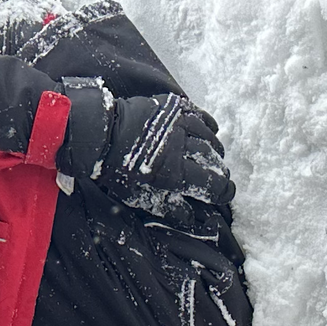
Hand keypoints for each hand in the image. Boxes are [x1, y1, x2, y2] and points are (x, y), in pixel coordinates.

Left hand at [62, 83, 233, 233]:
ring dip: (215, 149)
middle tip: (218, 178)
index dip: (223, 191)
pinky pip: (199, 115)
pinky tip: (211, 132)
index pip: (212, 183)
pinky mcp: (172, 107)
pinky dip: (208, 126)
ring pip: (209, 136)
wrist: (99, 135)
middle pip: (213, 160)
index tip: (226, 194)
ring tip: (215, 157)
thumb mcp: (139, 197)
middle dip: (219, 171)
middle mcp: (181, 145)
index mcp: (174, 171)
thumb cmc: (116, 171)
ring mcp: (177, 123)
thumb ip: (168, 207)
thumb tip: (192, 218)